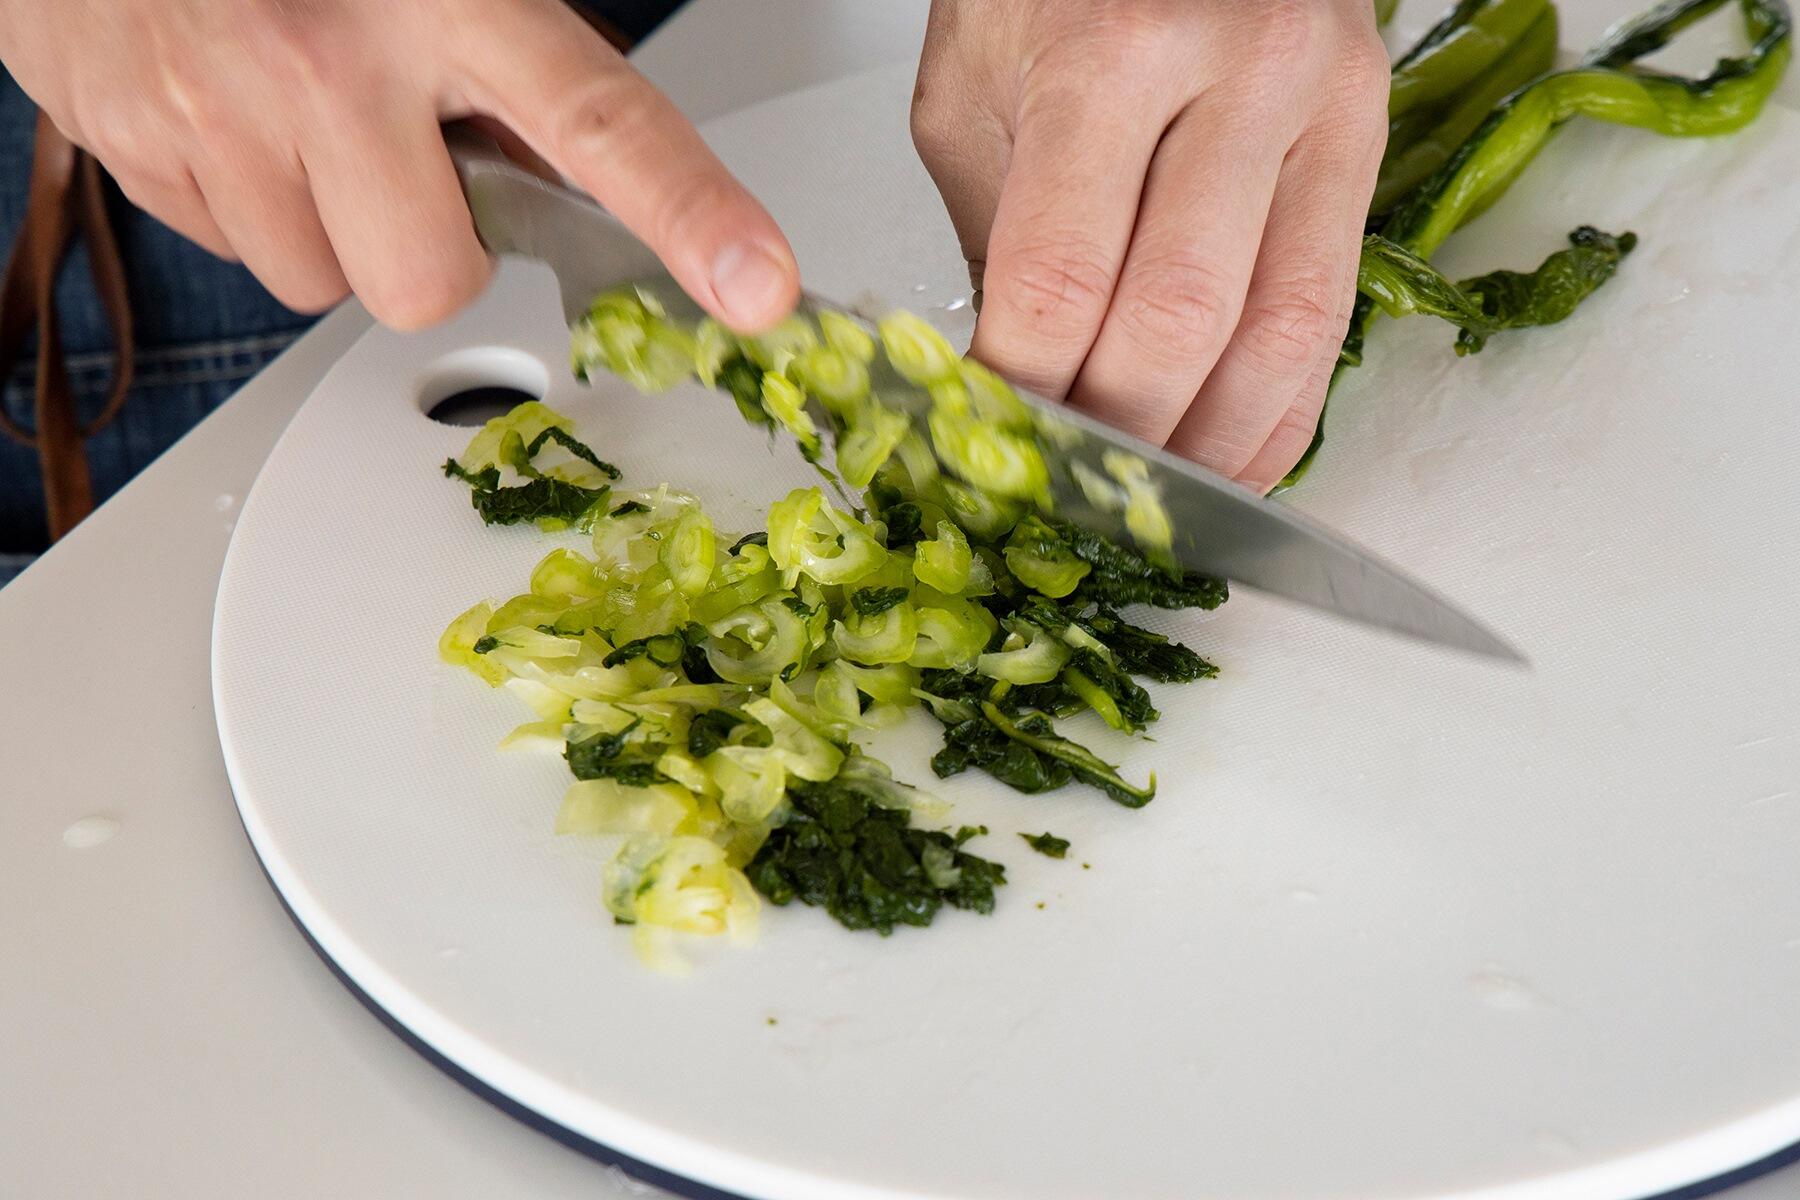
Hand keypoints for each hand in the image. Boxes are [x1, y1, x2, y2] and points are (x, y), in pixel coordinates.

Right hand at [0, 0, 798, 331]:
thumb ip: (523, 71)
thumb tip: (582, 188)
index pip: (599, 122)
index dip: (690, 211)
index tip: (758, 285)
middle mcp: (329, 53)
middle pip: (428, 282)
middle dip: (426, 249)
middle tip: (399, 161)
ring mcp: (217, 104)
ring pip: (320, 283)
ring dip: (328, 227)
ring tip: (300, 121)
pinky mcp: (132, 138)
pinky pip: (228, 253)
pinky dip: (244, 204)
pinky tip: (238, 119)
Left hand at [911, 1, 1388, 490]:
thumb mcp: (974, 92)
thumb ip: (998, 243)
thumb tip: (1013, 395)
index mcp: (1114, 51)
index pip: (1062, 277)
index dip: (1021, 389)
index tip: (990, 446)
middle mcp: (1241, 71)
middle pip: (1178, 318)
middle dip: (1116, 433)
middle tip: (1067, 488)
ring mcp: (1323, 104)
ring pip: (1277, 332)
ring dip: (1210, 446)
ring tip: (1155, 504)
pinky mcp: (1367, 138)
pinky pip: (1332, 315)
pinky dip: (1280, 410)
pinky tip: (1232, 462)